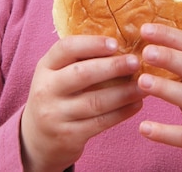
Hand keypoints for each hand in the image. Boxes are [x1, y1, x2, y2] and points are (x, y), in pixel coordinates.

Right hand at [21, 35, 142, 171]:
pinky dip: (121, 112)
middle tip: (135, 61)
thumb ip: (79, 59)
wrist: (37, 139)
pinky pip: (100, 122)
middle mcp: (46, 89)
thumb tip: (121, 42)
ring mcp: (55, 115)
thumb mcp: (57, 73)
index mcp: (45, 67)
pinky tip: (136, 104)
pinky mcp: (68, 136)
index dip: (92, 43)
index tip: (115, 43)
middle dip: (112, 67)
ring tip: (143, 84)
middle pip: (82, 74)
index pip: (66, 48)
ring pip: (95, 101)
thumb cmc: (57, 95)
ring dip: (123, 92)